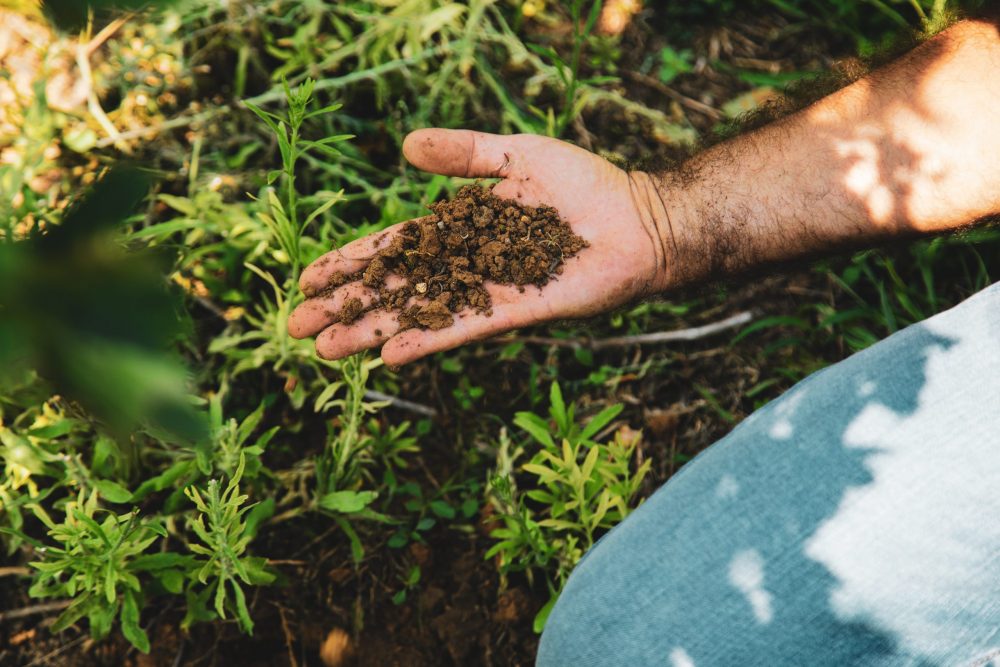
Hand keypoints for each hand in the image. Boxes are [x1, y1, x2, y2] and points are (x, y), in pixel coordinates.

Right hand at [288, 128, 669, 365]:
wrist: (640, 219)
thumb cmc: (585, 184)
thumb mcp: (516, 155)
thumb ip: (464, 153)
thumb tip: (405, 147)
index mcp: (460, 230)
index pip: (392, 250)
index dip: (349, 264)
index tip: (308, 279)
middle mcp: (467, 266)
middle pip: (393, 288)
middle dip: (345, 307)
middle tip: (297, 329)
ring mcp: (488, 293)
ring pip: (417, 314)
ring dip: (371, 332)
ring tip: (325, 351)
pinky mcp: (517, 312)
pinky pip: (463, 328)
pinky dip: (426, 340)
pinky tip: (389, 356)